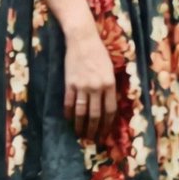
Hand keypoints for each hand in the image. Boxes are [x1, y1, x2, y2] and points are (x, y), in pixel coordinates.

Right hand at [63, 22, 116, 140]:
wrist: (82, 40)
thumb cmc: (99, 53)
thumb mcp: (110, 69)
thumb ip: (110, 86)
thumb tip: (108, 105)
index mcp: (110, 84)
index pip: (110, 110)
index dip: (107, 124)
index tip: (105, 133)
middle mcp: (97, 87)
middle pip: (96, 115)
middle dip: (94, 130)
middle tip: (92, 139)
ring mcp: (82, 86)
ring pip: (81, 112)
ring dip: (81, 126)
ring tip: (80, 134)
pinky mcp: (69, 84)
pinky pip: (68, 103)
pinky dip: (68, 113)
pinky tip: (68, 120)